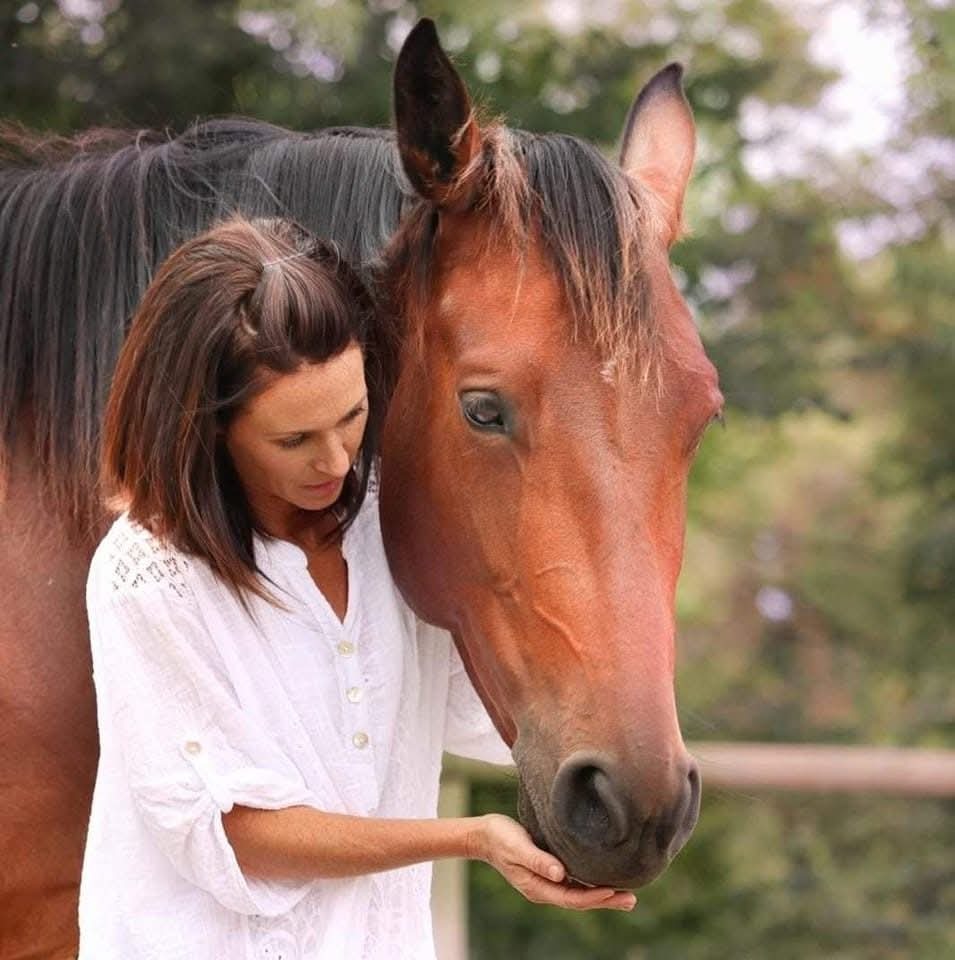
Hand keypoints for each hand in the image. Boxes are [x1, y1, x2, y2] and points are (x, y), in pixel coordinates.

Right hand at [470, 814, 636, 911]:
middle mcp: (545, 888)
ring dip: (602, 894)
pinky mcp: (548, 870)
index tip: (614, 892)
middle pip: (580, 900)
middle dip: (606, 900)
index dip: (594, 897)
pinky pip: (573, 882)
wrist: (485, 834)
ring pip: (579, 892)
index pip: (572, 898)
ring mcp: (547, 881)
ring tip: (625, 894)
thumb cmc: (501, 837)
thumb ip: (538, 860)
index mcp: (538, 887)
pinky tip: (603, 878)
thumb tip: (560, 874)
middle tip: (631, 900)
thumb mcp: (517, 847)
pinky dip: (590, 883)